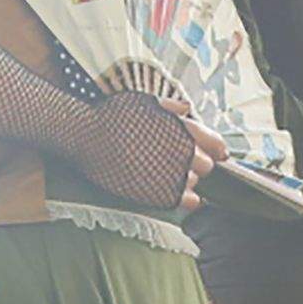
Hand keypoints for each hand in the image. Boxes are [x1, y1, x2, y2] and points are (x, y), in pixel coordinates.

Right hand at [74, 90, 228, 211]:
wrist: (85, 136)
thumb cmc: (113, 115)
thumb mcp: (144, 101)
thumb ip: (170, 106)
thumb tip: (187, 108)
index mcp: (184, 130)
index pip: (217, 145)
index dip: (215, 149)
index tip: (212, 153)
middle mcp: (183, 153)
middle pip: (207, 166)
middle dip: (197, 164)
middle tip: (181, 163)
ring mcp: (172, 175)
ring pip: (195, 183)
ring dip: (187, 179)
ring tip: (168, 173)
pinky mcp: (160, 194)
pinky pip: (189, 201)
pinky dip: (187, 198)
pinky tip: (177, 192)